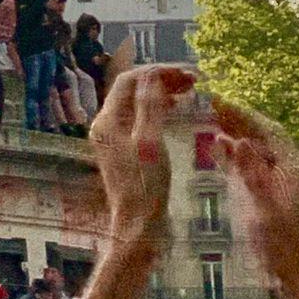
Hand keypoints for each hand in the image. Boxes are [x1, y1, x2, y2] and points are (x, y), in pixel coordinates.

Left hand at [89, 64, 194, 258]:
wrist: (139, 226)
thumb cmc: (146, 187)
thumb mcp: (150, 143)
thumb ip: (150, 106)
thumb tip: (152, 76)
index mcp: (107, 121)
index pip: (129, 81)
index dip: (156, 72)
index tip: (185, 72)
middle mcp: (107, 125)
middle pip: (132, 90)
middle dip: (160, 80)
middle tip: (191, 80)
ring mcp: (115, 138)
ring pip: (137, 103)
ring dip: (161, 93)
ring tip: (189, 89)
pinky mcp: (126, 149)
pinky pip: (141, 118)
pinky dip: (158, 109)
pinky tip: (175, 108)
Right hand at [212, 97, 298, 298]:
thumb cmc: (285, 246)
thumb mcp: (265, 209)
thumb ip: (251, 173)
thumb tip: (238, 140)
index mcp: (292, 169)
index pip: (265, 131)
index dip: (241, 114)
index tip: (216, 100)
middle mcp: (290, 170)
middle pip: (263, 136)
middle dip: (237, 120)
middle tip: (210, 104)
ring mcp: (283, 183)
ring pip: (259, 150)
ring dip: (237, 134)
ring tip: (212, 119)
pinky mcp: (275, 195)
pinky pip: (255, 165)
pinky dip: (238, 154)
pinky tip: (222, 150)